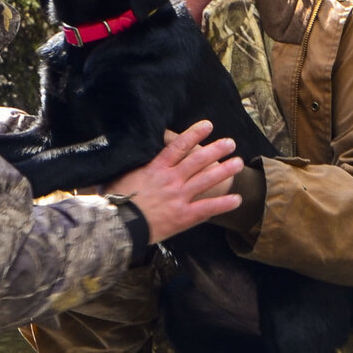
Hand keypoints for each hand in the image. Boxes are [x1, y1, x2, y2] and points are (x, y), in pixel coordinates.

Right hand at [109, 121, 243, 243]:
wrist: (118, 226)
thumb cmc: (113, 201)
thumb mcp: (117, 175)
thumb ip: (129, 165)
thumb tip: (124, 154)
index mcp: (155, 168)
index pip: (179, 146)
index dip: (195, 134)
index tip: (208, 126)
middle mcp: (171, 179)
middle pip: (198, 160)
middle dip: (216, 149)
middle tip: (230, 142)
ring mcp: (179, 197)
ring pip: (206, 180)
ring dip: (224, 170)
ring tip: (238, 163)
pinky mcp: (183, 216)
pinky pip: (208, 208)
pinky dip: (223, 204)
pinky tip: (237, 200)